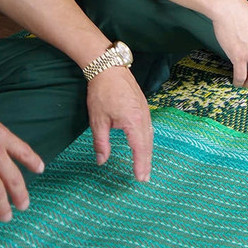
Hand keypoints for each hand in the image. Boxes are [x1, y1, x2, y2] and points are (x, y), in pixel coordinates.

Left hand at [86, 67, 152, 181]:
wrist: (108, 68)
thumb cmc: (101, 93)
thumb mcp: (97, 120)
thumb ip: (101, 143)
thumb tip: (101, 161)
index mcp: (133, 122)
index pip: (139, 148)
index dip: (140, 164)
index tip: (140, 179)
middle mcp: (143, 117)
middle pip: (148, 144)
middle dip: (147, 162)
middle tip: (145, 178)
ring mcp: (145, 110)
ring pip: (149, 135)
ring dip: (148, 151)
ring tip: (145, 166)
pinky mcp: (143, 105)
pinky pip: (148, 126)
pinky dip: (147, 139)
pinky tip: (144, 144)